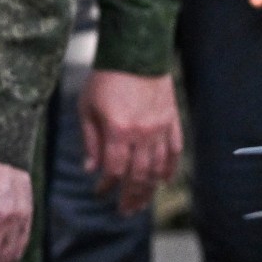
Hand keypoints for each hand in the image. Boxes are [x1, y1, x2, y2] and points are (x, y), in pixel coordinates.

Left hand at [78, 69, 181, 214]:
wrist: (136, 50)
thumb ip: (90, 141)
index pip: (113, 170)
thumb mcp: (87, 107)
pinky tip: (163, 181)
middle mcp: (142, 134)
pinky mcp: (172, 119)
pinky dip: (170, 169)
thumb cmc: (106, 77)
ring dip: (149, 189)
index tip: (100, 192)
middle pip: (138, 176)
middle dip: (130, 197)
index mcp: (118, 131)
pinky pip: (174, 151)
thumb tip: (91, 169)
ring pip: (158, 168)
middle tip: (124, 211)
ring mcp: (160, 128)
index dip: (106, 185)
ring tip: (141, 203)